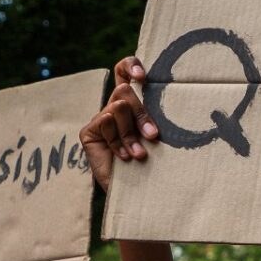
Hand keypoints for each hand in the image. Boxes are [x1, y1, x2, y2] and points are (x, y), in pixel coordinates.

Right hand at [80, 56, 155, 190]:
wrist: (136, 194)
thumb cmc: (153, 163)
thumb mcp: (156, 135)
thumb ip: (155, 116)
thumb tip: (172, 99)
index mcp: (133, 103)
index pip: (125, 70)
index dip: (131, 65)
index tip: (143, 77)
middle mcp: (114, 107)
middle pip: (125, 90)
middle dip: (142, 113)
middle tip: (153, 136)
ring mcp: (100, 119)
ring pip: (118, 107)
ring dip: (131, 133)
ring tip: (139, 154)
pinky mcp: (89, 131)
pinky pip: (105, 122)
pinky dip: (118, 142)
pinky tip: (123, 157)